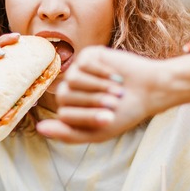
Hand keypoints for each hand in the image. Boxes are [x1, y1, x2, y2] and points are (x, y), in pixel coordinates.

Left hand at [37, 46, 177, 142]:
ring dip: (98, 87)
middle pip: (65, 95)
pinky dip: (103, 72)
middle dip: (93, 101)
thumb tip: (40, 129)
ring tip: (118, 90)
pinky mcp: (88, 56)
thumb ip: (69, 134)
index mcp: (69, 111)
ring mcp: (77, 71)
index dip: (87, 116)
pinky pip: (85, 64)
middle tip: (115, 103)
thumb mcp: (98, 132)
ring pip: (73, 79)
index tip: (109, 118)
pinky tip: (117, 76)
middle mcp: (69, 90)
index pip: (64, 114)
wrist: (149, 91)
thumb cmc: (124, 113)